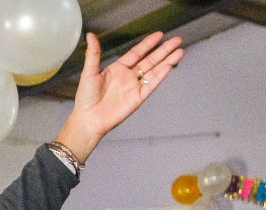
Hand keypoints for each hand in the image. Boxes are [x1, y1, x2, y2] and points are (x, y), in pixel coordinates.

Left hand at [55, 32, 184, 162]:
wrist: (89, 118)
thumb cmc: (86, 98)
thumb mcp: (89, 72)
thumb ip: (93, 53)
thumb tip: (90, 35)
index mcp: (118, 69)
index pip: (137, 53)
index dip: (148, 44)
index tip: (159, 35)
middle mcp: (128, 77)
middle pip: (150, 60)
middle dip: (163, 50)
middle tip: (176, 40)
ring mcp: (134, 87)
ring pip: (154, 71)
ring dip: (167, 61)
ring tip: (179, 51)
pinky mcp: (138, 98)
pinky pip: (152, 84)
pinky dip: (161, 75)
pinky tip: (170, 66)